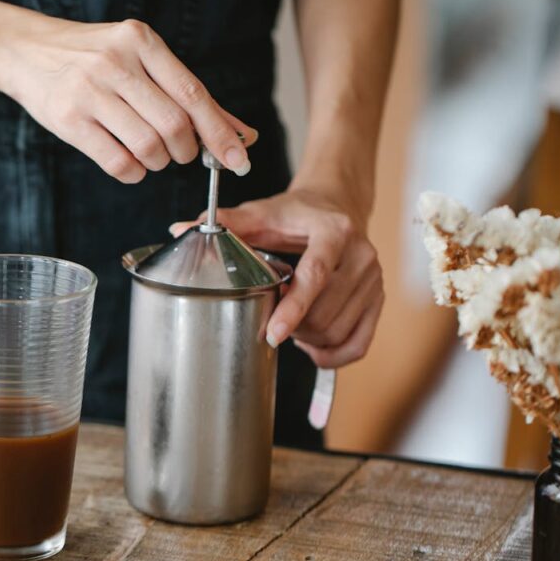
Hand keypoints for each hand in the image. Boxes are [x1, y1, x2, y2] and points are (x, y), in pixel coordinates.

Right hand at [0, 18, 256, 183]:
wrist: (25, 51)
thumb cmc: (92, 59)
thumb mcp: (140, 60)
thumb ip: (188, 94)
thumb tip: (241, 133)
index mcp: (141, 42)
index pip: (192, 94)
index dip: (220, 133)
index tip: (239, 160)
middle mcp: (117, 62)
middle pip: (174, 124)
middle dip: (185, 151)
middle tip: (178, 153)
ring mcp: (90, 90)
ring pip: (148, 146)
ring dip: (158, 163)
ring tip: (150, 155)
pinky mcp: (69, 119)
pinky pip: (117, 161)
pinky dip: (133, 173)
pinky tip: (131, 165)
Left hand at [170, 188, 383, 367]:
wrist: (338, 205)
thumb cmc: (295, 213)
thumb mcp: (262, 214)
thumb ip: (227, 224)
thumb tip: (181, 229)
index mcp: (335, 231)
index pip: (316, 276)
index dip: (294, 309)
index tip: (273, 334)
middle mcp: (362, 255)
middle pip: (325, 313)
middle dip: (293, 326)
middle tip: (272, 321)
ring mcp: (374, 280)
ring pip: (338, 332)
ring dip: (309, 340)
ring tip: (290, 326)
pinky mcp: (379, 299)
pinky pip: (358, 344)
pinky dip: (333, 355)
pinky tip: (311, 348)